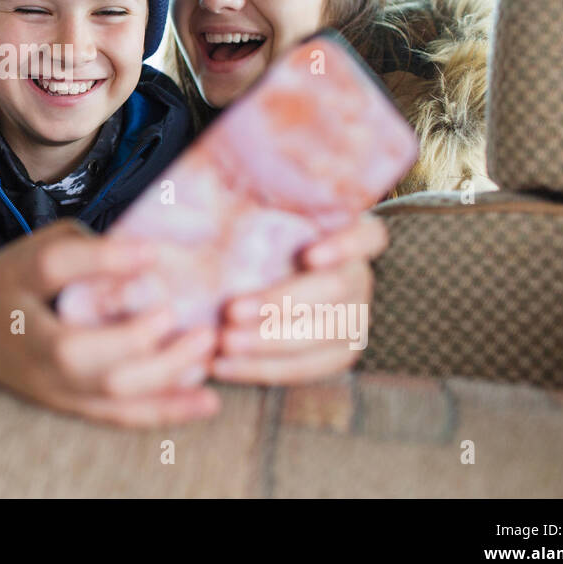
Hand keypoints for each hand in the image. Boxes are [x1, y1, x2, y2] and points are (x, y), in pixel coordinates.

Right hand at [0, 219, 220, 426]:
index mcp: (17, 282)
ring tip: (204, 345)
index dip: (101, 258)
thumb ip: (86, 247)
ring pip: (105, 389)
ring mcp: (47, 380)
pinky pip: (119, 415)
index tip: (152, 251)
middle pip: (76, 349)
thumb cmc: (17, 281)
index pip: (52, 267)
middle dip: (136, 336)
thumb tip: (151, 254)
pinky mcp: (68, 405)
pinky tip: (205, 399)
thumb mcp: (37, 246)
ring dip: (163, 373)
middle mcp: (29, 338)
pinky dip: (166, 410)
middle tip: (177, 312)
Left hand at [210, 213, 387, 384]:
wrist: (279, 278)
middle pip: (334, 291)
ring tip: (225, 344)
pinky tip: (224, 366)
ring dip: (268, 343)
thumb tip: (195, 193)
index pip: (367, 236)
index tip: (309, 256)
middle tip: (232, 311)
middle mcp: (358, 277)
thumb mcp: (267, 220)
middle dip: (280, 303)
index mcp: (352, 237)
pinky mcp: (340, 352)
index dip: (344, 245)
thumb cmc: (266, 239)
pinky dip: (263, 370)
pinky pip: (309, 368)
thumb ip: (252, 214)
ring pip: (323, 336)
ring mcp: (356, 318)